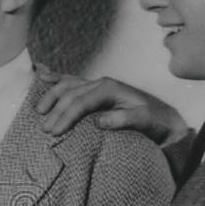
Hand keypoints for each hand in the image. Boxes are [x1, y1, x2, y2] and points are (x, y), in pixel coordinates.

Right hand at [36, 71, 187, 144]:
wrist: (164, 118)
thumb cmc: (154, 121)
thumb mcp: (143, 121)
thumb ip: (122, 120)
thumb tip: (98, 121)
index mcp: (109, 88)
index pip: (81, 101)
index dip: (66, 115)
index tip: (56, 131)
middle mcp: (101, 82)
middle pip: (70, 93)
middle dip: (55, 110)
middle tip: (45, 129)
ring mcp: (97, 84)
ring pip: (67, 85)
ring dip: (51, 96)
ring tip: (39, 111)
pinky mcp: (95, 90)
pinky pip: (71, 81)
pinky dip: (56, 78)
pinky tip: (42, 74)